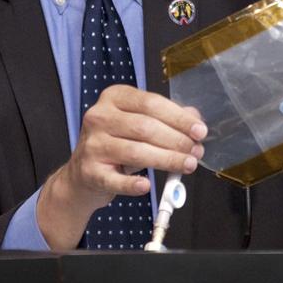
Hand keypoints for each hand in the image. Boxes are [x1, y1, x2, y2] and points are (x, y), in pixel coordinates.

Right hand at [36, 85, 204, 249]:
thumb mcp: (137, 124)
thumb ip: (166, 118)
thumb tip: (194, 118)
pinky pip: (116, 180)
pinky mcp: (89, 172)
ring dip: (167, 160)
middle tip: (196, 151)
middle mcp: (99, 117)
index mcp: (113, 98)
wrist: (82, 173)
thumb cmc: (115, 144)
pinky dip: (133, 184)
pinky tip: (147, 185)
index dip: (179, 118)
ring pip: (136, 152)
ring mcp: (92, 145)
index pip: (151, 103)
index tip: (200, 130)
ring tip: (187, 165)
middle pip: (145, 127)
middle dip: (176, 140)